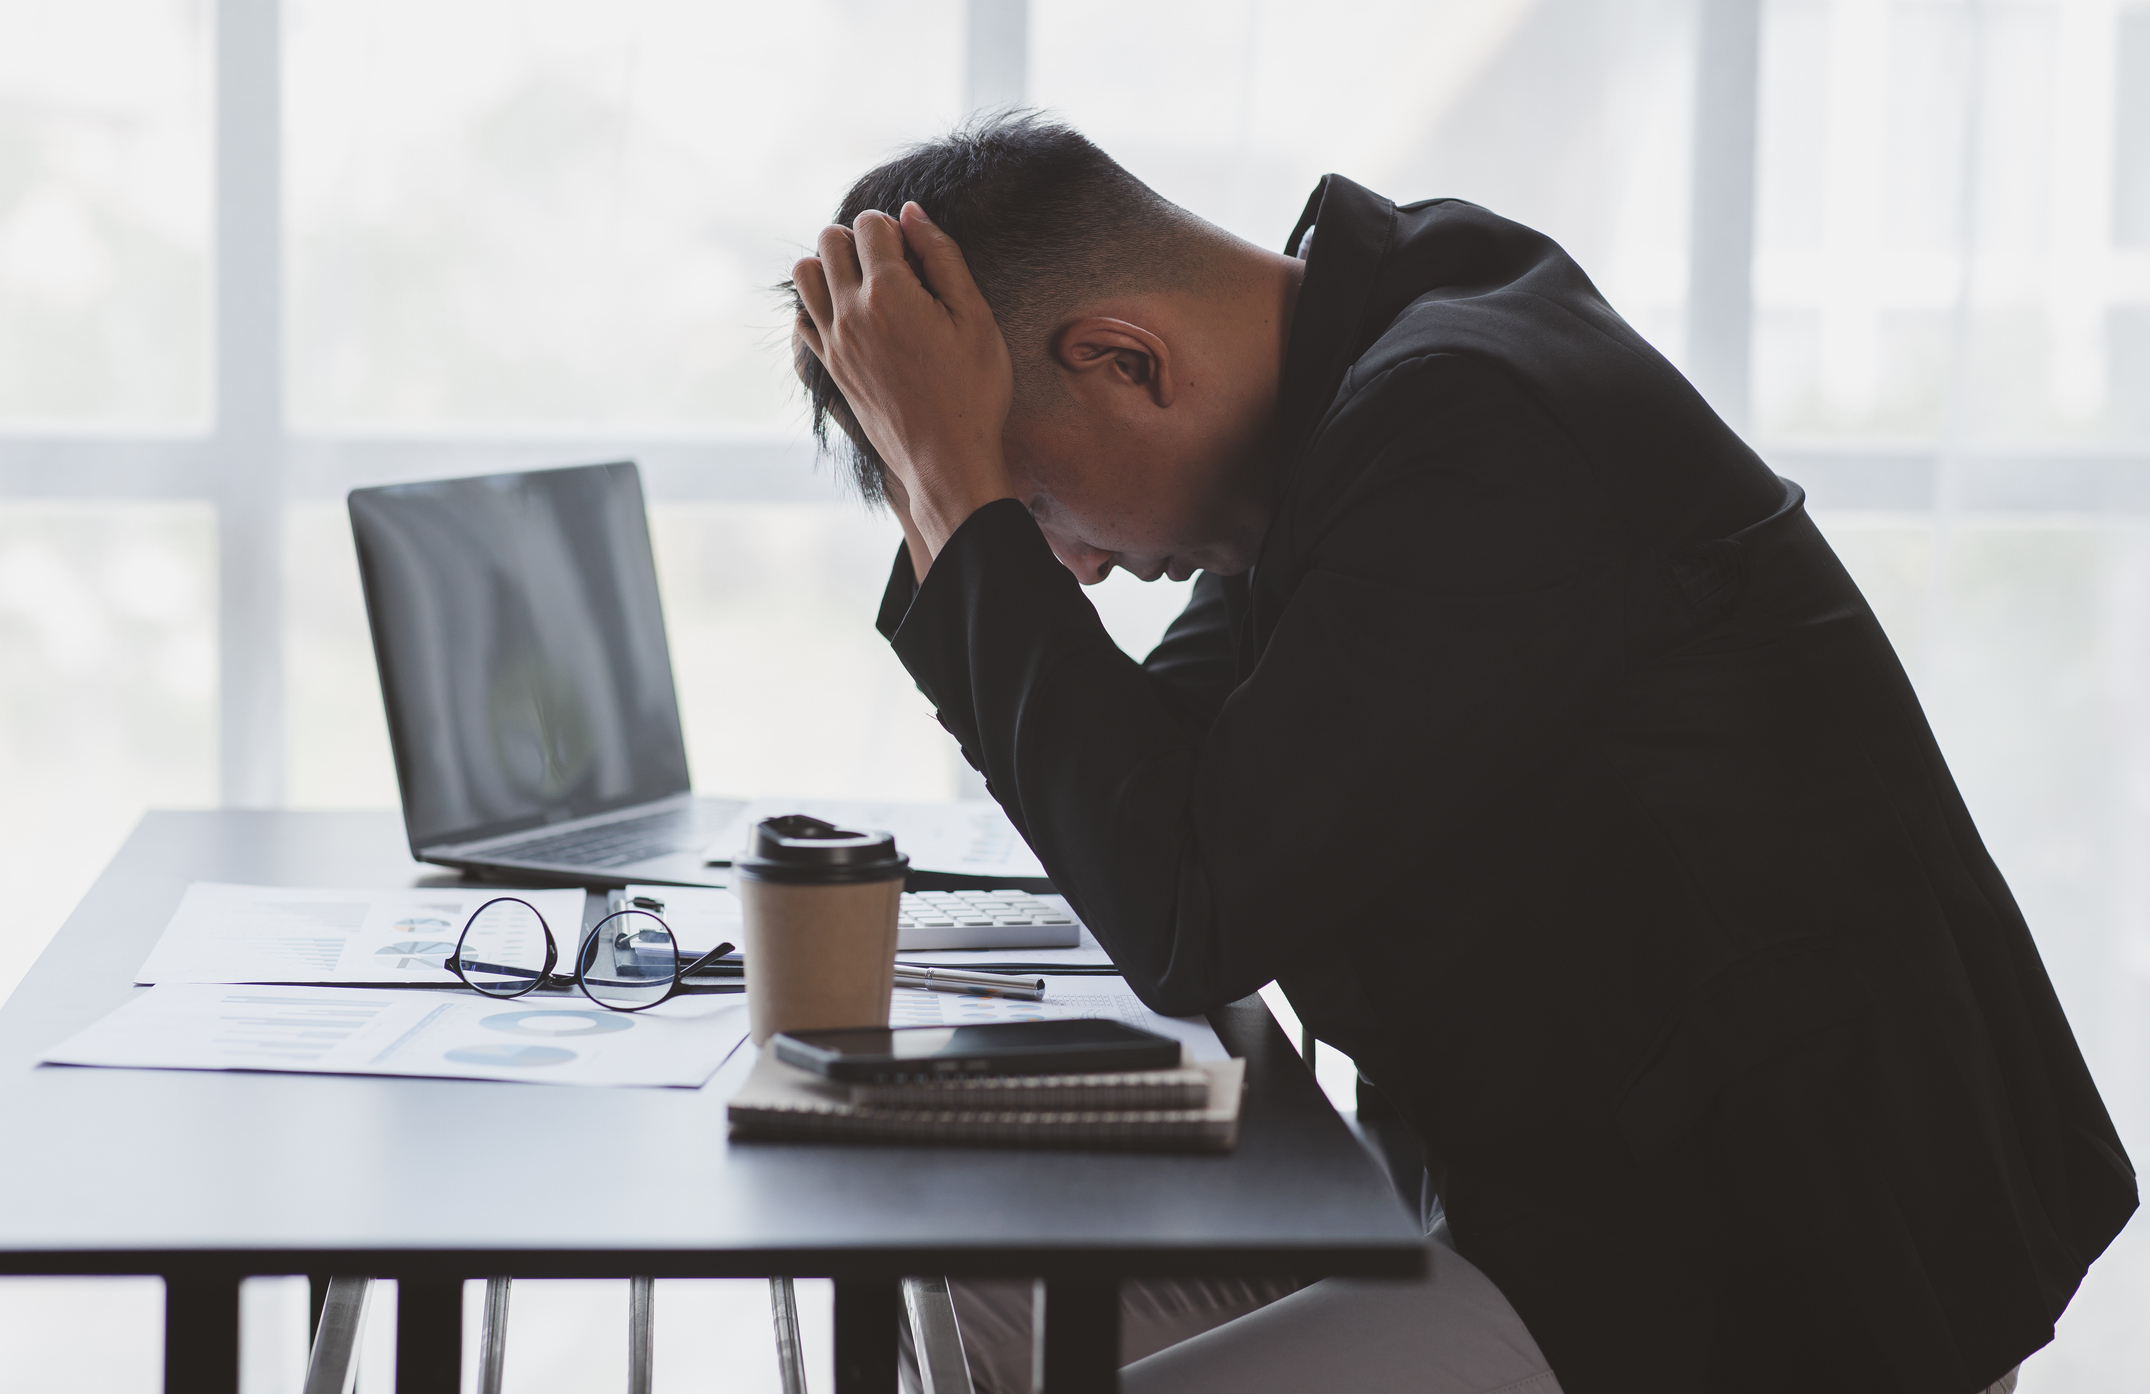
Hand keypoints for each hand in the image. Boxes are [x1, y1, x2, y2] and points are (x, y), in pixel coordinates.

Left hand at [792, 204, 1015, 554]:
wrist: (945, 459)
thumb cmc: (972, 391)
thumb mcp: (975, 317)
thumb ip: (942, 256)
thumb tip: (911, 214)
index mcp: (889, 292)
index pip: (869, 223)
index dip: (897, 230)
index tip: (918, 258)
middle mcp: (849, 311)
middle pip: (829, 239)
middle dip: (860, 241)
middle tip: (896, 269)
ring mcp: (832, 340)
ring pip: (805, 273)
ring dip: (833, 267)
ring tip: (870, 288)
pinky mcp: (828, 366)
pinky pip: (803, 316)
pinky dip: (820, 305)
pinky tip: (855, 319)